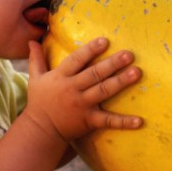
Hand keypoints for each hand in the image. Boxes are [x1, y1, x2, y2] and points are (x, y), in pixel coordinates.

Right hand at [25, 37, 142, 143]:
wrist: (40, 130)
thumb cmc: (40, 102)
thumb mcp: (35, 78)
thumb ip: (36, 59)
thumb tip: (31, 40)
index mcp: (61, 77)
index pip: (77, 60)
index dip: (90, 50)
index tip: (105, 40)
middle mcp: (72, 89)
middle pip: (94, 74)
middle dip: (112, 64)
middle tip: (129, 54)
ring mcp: (82, 106)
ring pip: (103, 91)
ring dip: (121, 82)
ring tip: (137, 73)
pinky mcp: (89, 121)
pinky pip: (108, 121)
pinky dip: (124, 122)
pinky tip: (139, 121)